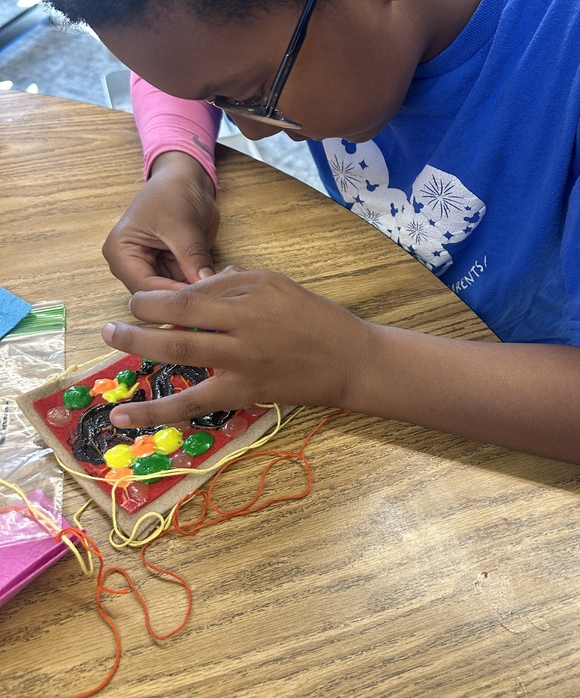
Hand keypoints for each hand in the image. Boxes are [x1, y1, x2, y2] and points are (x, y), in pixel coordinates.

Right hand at [102, 151, 219, 292]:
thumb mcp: (181, 224)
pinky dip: (202, 286)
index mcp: (121, 253)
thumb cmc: (173, 191)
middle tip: (213, 303)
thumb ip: (192, 256)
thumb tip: (205, 285)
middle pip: (157, 295)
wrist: (188, 177)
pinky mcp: (174, 267)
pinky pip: (187, 284)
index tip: (199, 301)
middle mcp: (133, 265)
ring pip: (174, 293)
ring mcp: (154, 267)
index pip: (143, 287)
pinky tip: (219, 289)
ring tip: (219, 296)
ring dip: (195, 294)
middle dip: (183, 298)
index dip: (171, 296)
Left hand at [102, 266, 369, 426]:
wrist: (351, 361)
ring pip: (180, 354)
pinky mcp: (243, 393)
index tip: (144, 300)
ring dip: (139, 345)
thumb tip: (199, 285)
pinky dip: (156, 411)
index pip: (196, 293)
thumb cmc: (318, 319)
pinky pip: (192, 403)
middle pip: (181, 317)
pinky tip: (125, 416)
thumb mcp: (280, 284)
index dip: (163, 297)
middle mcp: (244, 326)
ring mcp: (241, 362)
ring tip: (110, 339)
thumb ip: (236, 282)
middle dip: (141, 316)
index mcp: (253, 295)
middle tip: (114, 318)